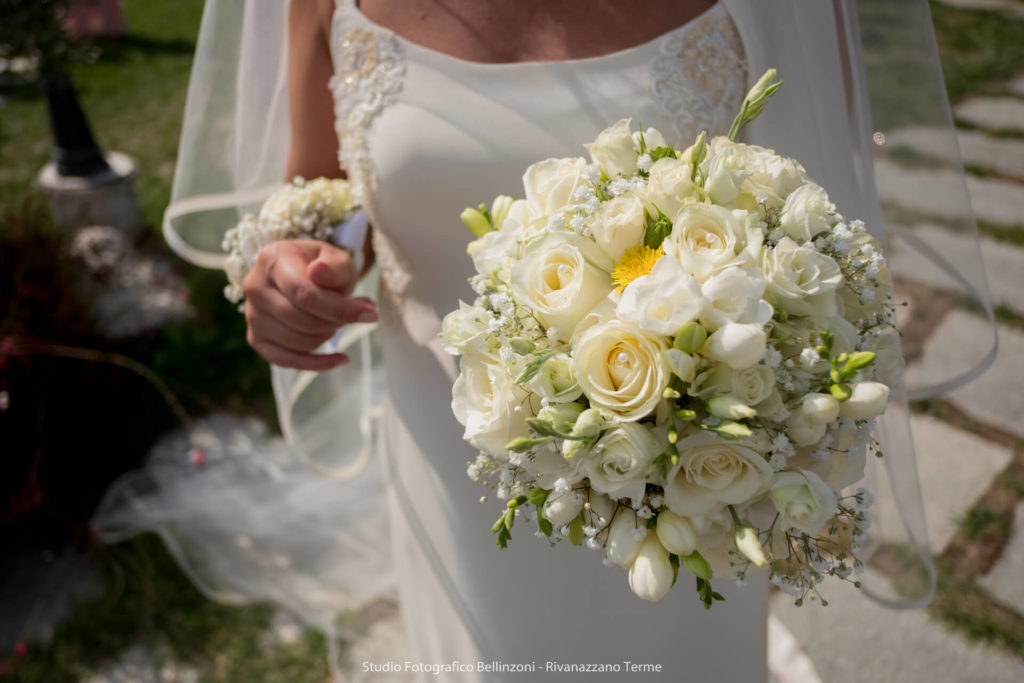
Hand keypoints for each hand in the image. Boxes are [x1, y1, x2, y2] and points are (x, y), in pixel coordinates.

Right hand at [242, 239, 377, 369]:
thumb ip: (334, 266)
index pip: (304, 294)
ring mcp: (252, 316)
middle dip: (336, 321)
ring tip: (341, 320)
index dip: (339, 309)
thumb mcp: (337, 258)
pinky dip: (316, 363)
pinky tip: (341, 359)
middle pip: (301, 320)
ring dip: (328, 336)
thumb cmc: (323, 266)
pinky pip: (286, 360)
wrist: (304, 273)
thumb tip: (319, 272)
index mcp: (271, 260)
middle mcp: (255, 287)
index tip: (370, 314)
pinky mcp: (257, 339)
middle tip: (358, 313)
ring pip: (297, 341)